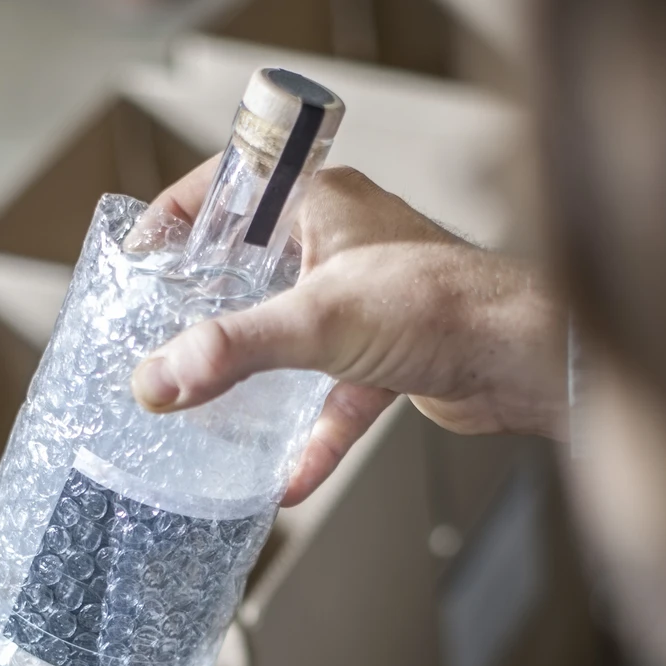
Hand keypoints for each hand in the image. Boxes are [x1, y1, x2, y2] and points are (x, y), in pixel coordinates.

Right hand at [132, 158, 568, 503]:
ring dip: (255, 378)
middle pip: (253, 268)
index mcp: (321, 202)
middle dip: (207, 309)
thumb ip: (231, 351)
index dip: (179, 217)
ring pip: (290, 337)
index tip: (138, 259)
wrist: (527, 358)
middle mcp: (342, 244)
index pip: (231, 187)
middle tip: (159, 339)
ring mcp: (366, 302)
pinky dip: (311, 436)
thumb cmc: (445, 303)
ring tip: (205, 408)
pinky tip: (286, 479)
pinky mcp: (389, 356)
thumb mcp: (317, 320)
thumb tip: (157, 378)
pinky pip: (334, 398)